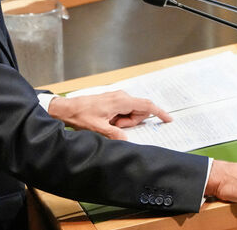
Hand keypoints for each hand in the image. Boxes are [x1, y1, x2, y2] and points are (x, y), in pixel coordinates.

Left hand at [47, 90, 171, 139]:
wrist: (68, 108)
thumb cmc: (81, 115)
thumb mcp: (99, 129)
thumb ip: (115, 134)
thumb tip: (127, 140)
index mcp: (121, 101)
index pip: (147, 105)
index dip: (159, 112)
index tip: (168, 119)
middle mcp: (122, 96)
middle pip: (140, 111)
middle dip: (131, 122)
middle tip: (115, 126)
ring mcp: (118, 97)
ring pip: (132, 112)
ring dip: (124, 121)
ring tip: (108, 123)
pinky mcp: (114, 100)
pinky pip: (124, 111)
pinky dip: (119, 118)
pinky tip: (107, 120)